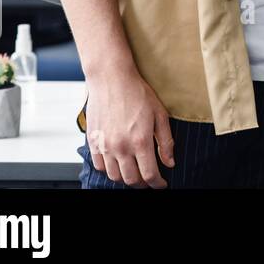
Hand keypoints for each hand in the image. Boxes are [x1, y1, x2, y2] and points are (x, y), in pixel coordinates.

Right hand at [85, 65, 174, 187]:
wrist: (111, 79)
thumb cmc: (137, 93)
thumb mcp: (160, 114)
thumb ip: (166, 141)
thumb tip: (170, 162)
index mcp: (140, 141)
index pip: (150, 175)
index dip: (157, 184)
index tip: (161, 184)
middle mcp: (121, 147)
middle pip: (131, 180)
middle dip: (143, 183)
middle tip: (149, 179)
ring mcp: (105, 146)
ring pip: (115, 176)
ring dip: (126, 178)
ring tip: (135, 171)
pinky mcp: (93, 142)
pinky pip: (100, 166)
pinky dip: (110, 170)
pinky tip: (119, 163)